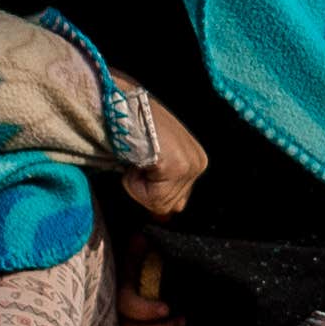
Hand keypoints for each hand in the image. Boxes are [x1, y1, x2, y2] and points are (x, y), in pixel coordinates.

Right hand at [114, 241, 183, 325]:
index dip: (143, 310)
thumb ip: (145, 241)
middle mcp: (121, 309)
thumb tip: (145, 233)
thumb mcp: (146, 245)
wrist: (157, 265)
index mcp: (122, 286)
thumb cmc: (150, 253)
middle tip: (182, 322)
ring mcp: (130, 323)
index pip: (125, 305)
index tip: (166, 309)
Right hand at [122, 92, 207, 216]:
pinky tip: (136, 159)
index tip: (143, 169)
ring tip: (136, 159)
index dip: (151, 191)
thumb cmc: (133, 131)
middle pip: (168, 206)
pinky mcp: (178, 167)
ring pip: (158, 204)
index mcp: (197, 161)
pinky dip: (134, 183)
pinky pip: (151, 197)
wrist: (125, 107)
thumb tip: (164, 218)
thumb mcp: (155, 159)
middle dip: (145, 190)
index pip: (176, 202)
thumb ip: (162, 185)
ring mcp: (191, 165)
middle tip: (138, 164)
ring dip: (137, 185)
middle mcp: (199, 163)